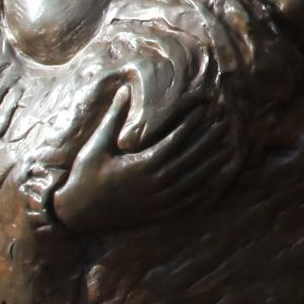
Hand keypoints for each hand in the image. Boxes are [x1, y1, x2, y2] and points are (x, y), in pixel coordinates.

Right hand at [52, 91, 242, 232]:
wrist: (76, 214)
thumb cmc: (85, 175)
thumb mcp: (97, 144)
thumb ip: (114, 117)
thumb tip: (124, 89)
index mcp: (142, 165)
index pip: (175, 140)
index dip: (191, 123)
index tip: (203, 109)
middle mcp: (155, 184)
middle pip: (190, 159)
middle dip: (209, 140)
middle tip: (225, 124)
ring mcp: (158, 201)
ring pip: (194, 181)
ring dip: (212, 164)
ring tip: (227, 149)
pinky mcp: (158, 214)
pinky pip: (188, 203)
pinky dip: (204, 191)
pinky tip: (214, 181)